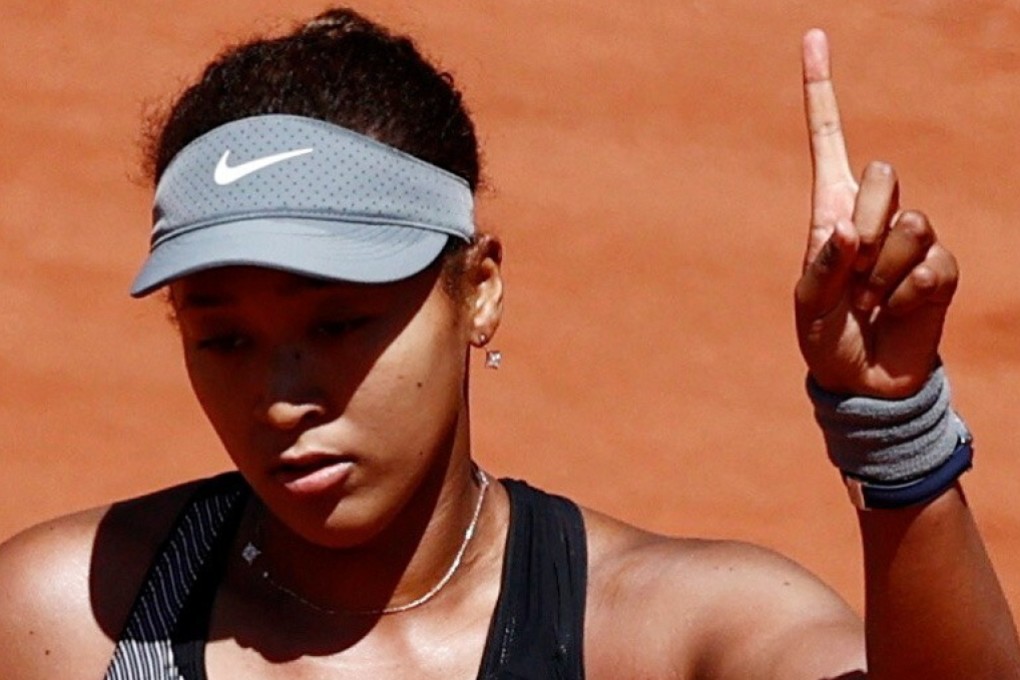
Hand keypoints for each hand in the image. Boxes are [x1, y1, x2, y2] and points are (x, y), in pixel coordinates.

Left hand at [795, 29, 958, 398]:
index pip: (827, 142)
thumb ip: (821, 264)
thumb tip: (848, 228)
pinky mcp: (940, 270)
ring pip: (912, 221)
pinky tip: (896, 313)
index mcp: (830, 212)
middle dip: (868, 220)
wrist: (862, 381)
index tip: (812, 37)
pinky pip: (932, 265)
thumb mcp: (807, 304)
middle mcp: (873, 217)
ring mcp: (911, 242)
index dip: (820, 92)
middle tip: (853, 270)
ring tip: (871, 301)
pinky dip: (907, 296)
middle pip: (885, 173)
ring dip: (885, 271)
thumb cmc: (824, 337)